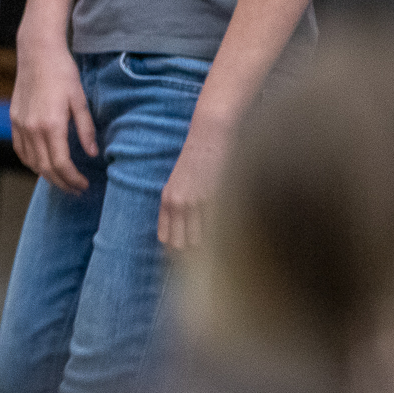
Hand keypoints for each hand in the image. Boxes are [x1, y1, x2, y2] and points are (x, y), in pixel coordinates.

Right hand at [10, 40, 95, 192]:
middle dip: (61, 183)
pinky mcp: (14, 120)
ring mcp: (21, 125)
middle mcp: (33, 128)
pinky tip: (42, 164)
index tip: (83, 185)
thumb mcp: (80, 100)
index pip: (61, 164)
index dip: (73, 179)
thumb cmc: (62, 73)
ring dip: (46, 175)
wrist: (37, 53)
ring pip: (31, 162)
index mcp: (52, 125)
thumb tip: (92, 153)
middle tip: (76, 189)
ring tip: (61, 180)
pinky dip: (31, 162)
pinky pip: (20, 150)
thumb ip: (86, 129)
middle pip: (45, 168)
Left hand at [158, 127, 228, 249]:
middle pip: (181, 245)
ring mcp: (198, 202)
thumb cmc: (196, 158)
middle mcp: (179, 204)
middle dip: (191, 253)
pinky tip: (228, 235)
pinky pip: (217, 227)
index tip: (186, 257)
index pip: (166, 238)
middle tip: (203, 257)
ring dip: (209, 247)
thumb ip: (176, 206)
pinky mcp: (217, 198)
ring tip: (218, 249)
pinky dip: (222, 235)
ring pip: (200, 241)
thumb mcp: (177, 182)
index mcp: (167, 200)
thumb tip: (182, 233)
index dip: (176, 251)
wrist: (210, 135)